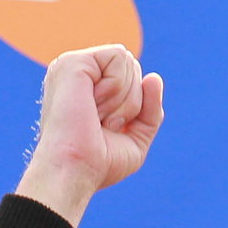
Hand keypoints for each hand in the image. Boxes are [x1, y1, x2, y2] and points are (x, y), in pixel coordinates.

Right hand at [16, 45, 163, 227]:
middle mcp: (79, 74)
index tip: (109, 129)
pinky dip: (116, 86)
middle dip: (131, 101)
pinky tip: (93, 104)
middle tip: (104, 124)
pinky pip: (119, 56)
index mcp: (89, 89)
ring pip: (128, 61)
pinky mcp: (74, 61)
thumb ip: (150, 110)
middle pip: (133, 67)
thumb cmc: (100, 163)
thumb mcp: (135, 138)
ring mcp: (73, 65)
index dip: (135, 105)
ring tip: (96, 117)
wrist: (77, 171)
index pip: (132, 77)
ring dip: (123, 98)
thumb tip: (154, 77)